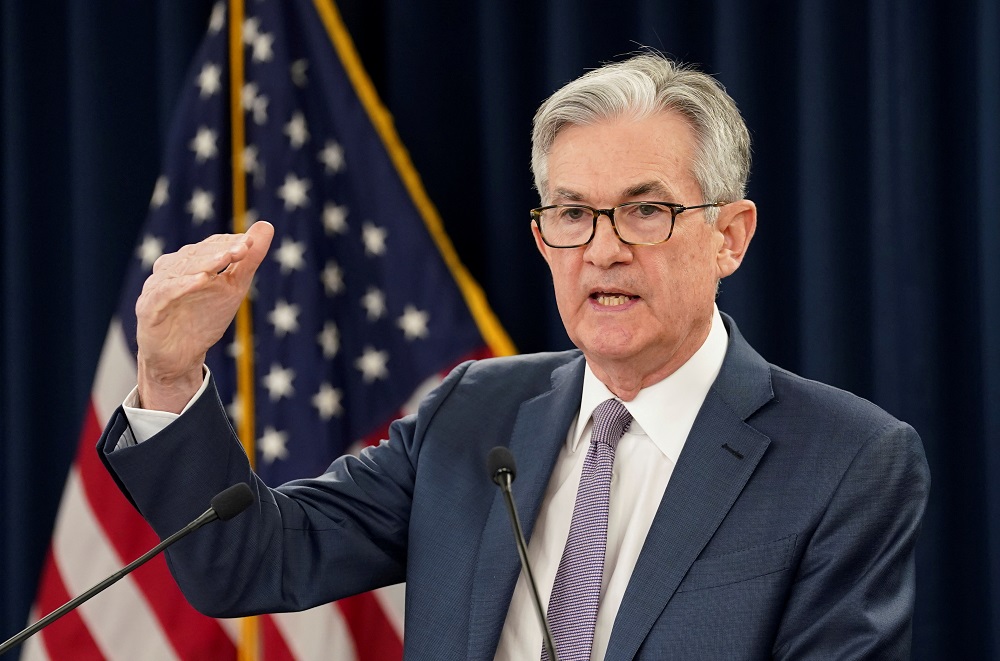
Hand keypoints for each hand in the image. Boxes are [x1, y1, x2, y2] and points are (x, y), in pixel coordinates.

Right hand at [135, 221, 274, 411]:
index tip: (252, 242)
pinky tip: (201, 280)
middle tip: (244, 248)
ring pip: (180, 270)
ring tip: (226, 258)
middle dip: (220, 251)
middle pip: (196, 254)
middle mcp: (170, 269)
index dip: (230, 243)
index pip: (210, 246)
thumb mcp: (233, 288)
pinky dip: (182, 285)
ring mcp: (157, 287)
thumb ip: (248, 259)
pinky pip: (165, 293)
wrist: (180, 357)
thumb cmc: (205, 318)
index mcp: (188, 261)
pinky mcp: (149, 308)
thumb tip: (267, 225)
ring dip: (204, 263)